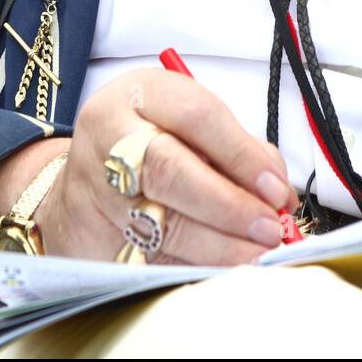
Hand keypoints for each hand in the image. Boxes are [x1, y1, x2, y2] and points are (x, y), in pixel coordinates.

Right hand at [35, 68, 297, 266]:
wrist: (85, 171)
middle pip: (169, 169)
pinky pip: (146, 257)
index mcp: (141, 94)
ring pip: (157, 222)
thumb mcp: (189, 121)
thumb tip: (277, 191)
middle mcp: (110, 135)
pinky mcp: (89, 233)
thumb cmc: (151, 138)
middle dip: (228, 204)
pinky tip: (221, 268)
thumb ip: (237, 147)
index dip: (241, 155)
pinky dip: (191, 265)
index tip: (275, 188)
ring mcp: (94, 187)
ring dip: (217, 244)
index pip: (196, 116)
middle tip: (268, 226)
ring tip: (255, 253)